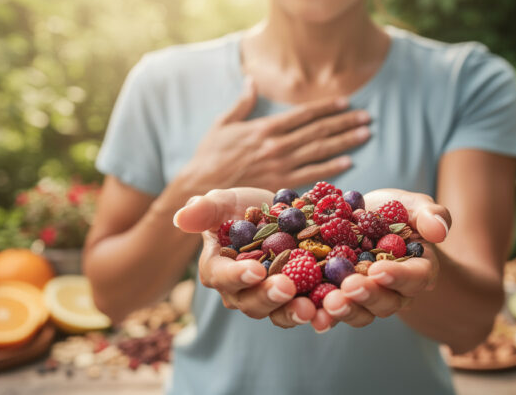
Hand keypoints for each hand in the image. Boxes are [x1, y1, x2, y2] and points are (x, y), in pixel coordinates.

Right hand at [172, 188, 317, 327]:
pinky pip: (310, 310)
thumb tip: (180, 217)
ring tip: (312, 309)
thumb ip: (207, 209)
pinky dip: (322, 313)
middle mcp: (243, 292)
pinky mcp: (302, 299)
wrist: (281, 212)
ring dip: (294, 313)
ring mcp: (272, 299)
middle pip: (251, 302)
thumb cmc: (245, 207)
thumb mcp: (227, 201)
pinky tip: (336, 307)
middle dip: (269, 297)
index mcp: (219, 269)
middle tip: (287, 288)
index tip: (255, 270)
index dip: (237, 276)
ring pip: (280, 313)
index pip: (221, 277)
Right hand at [180, 78, 370, 192]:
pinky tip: (348, 162)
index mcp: (265, 128)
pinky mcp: (280, 185)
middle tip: (367, 117)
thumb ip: (242, 103)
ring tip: (365, 134)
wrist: (201, 187)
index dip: (326, 107)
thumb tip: (252, 80)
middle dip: (344, 122)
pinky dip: (331, 168)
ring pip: (320, 151)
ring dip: (345, 141)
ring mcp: (281, 166)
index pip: (303, 114)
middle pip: (318, 131)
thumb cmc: (210, 156)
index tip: (345, 101)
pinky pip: (311, 175)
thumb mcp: (223, 124)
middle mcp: (277, 145)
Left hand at [310, 189, 451, 332]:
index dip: (398, 276)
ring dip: (345, 310)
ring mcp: (366, 298)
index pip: (414, 277)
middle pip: (386, 301)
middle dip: (368, 296)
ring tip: (329, 303)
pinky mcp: (340, 298)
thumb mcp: (413, 205)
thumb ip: (430, 214)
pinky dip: (321, 314)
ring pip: (360, 312)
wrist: (363, 216)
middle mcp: (394, 291)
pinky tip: (309, 312)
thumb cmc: (395, 211)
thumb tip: (440, 230)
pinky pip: (332, 312)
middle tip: (350, 286)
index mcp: (418, 269)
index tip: (379, 269)